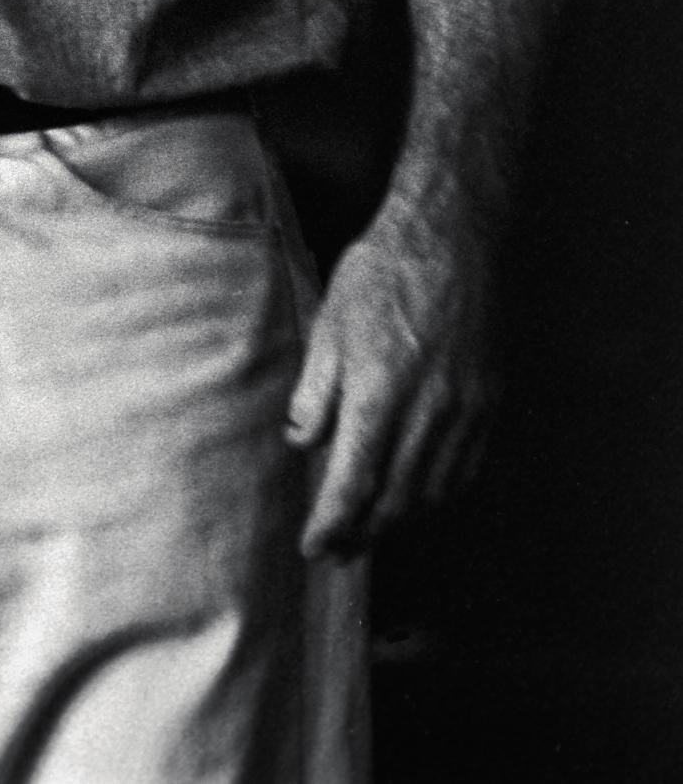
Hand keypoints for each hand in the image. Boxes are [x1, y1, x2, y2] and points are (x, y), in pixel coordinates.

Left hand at [286, 197, 500, 557]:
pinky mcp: (489, 405)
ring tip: (372, 528)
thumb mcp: (330, 323)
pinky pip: (465, 470)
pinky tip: (420, 496)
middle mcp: (426, 415)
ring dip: (400, 520)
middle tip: (339, 551)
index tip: (313, 548)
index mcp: (378, 396)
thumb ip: (316, 392)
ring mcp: (464, 414)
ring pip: (432, 493)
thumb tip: (301, 442)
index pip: (353, 485)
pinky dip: (439, 494)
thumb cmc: (382, 273)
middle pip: (394, 501)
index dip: (332, 526)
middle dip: (363, 534)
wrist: (451, 238)